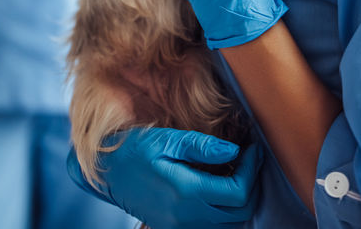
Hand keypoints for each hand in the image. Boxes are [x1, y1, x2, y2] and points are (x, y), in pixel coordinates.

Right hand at [67, 127, 261, 228]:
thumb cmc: (135, 150)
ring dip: (241, 200)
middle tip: (250, 158)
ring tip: (238, 170)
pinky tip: (220, 187)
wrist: (107, 173)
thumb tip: (234, 150)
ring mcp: (180, 227)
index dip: (252, 169)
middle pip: (240, 213)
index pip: (238, 193)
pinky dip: (225, 212)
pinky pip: (213, 227)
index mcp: (185, 192)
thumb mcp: (167, 140)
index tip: (253, 148)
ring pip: (229, 224)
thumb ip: (202, 146)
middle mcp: (185, 216)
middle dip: (252, 184)